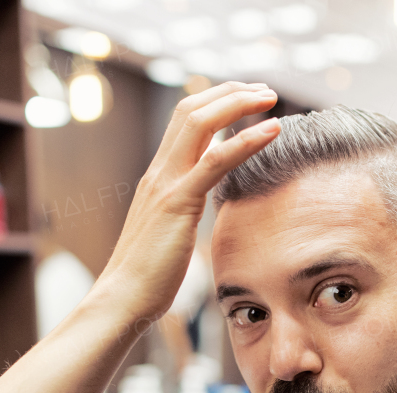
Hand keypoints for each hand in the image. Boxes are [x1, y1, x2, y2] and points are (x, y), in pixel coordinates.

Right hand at [96, 81, 280, 319]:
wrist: (123, 298)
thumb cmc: (148, 276)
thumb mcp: (169, 232)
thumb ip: (182, 209)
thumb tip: (199, 205)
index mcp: (158, 177)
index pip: (184, 121)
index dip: (216, 103)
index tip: (246, 99)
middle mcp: (159, 172)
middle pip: (192, 109)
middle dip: (230, 92)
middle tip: (264, 90)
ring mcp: (166, 184)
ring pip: (201, 123)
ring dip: (239, 103)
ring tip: (270, 98)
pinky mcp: (178, 203)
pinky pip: (216, 160)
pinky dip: (247, 140)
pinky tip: (273, 130)